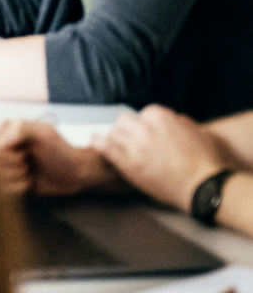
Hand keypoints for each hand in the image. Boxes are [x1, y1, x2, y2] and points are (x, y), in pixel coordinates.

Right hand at [0, 120, 115, 196]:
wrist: (74, 173)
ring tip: (29, 172)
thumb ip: (22, 129)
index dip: (8, 156)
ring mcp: (4, 164)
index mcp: (5, 131)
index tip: (25, 154)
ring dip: (15, 178)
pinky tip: (28, 182)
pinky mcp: (9, 180)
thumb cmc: (60, 150)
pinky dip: (16, 188)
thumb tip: (3, 142)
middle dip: (13, 168)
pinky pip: (1, 190)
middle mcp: (0, 146)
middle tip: (28, 163)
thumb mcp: (44, 133)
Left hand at [94, 105, 231, 211]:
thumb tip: (175, 119)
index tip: (149, 135)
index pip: (143, 114)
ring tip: (121, 148)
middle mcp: (145, 128)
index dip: (146, 125)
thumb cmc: (206, 163)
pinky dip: (98, 143)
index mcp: (161, 117)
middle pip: (125, 121)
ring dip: (116, 139)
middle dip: (129, 130)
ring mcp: (135, 145)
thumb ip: (182, 123)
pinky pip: (104, 147)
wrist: (204, 188)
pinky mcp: (127, 163)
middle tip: (134, 142)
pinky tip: (96, 142)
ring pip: (114, 133)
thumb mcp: (199, 132)